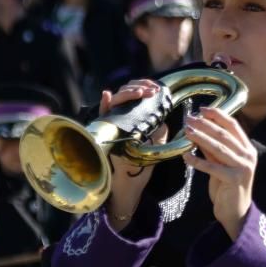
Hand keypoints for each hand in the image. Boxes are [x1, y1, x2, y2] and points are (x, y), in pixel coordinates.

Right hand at [100, 80, 167, 229]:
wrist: (130, 180)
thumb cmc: (142, 162)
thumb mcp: (157, 143)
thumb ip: (159, 128)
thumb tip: (163, 117)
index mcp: (133, 117)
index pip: (135, 93)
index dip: (144, 86)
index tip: (156, 88)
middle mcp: (120, 117)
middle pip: (125, 93)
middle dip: (139, 87)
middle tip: (152, 90)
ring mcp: (111, 123)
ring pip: (116, 99)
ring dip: (129, 92)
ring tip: (142, 92)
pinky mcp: (104, 132)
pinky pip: (101, 115)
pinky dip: (105, 104)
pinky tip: (108, 95)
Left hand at [182, 107, 256, 240]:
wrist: (236, 211)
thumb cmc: (227, 186)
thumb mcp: (221, 164)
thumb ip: (213, 150)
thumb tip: (198, 132)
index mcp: (247, 149)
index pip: (233, 126)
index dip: (218, 115)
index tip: (202, 109)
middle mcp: (248, 156)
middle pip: (224, 135)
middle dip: (205, 125)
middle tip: (189, 119)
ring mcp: (242, 167)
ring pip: (218, 148)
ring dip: (200, 138)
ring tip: (186, 131)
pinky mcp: (233, 179)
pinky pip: (212, 167)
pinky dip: (197, 161)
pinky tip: (185, 156)